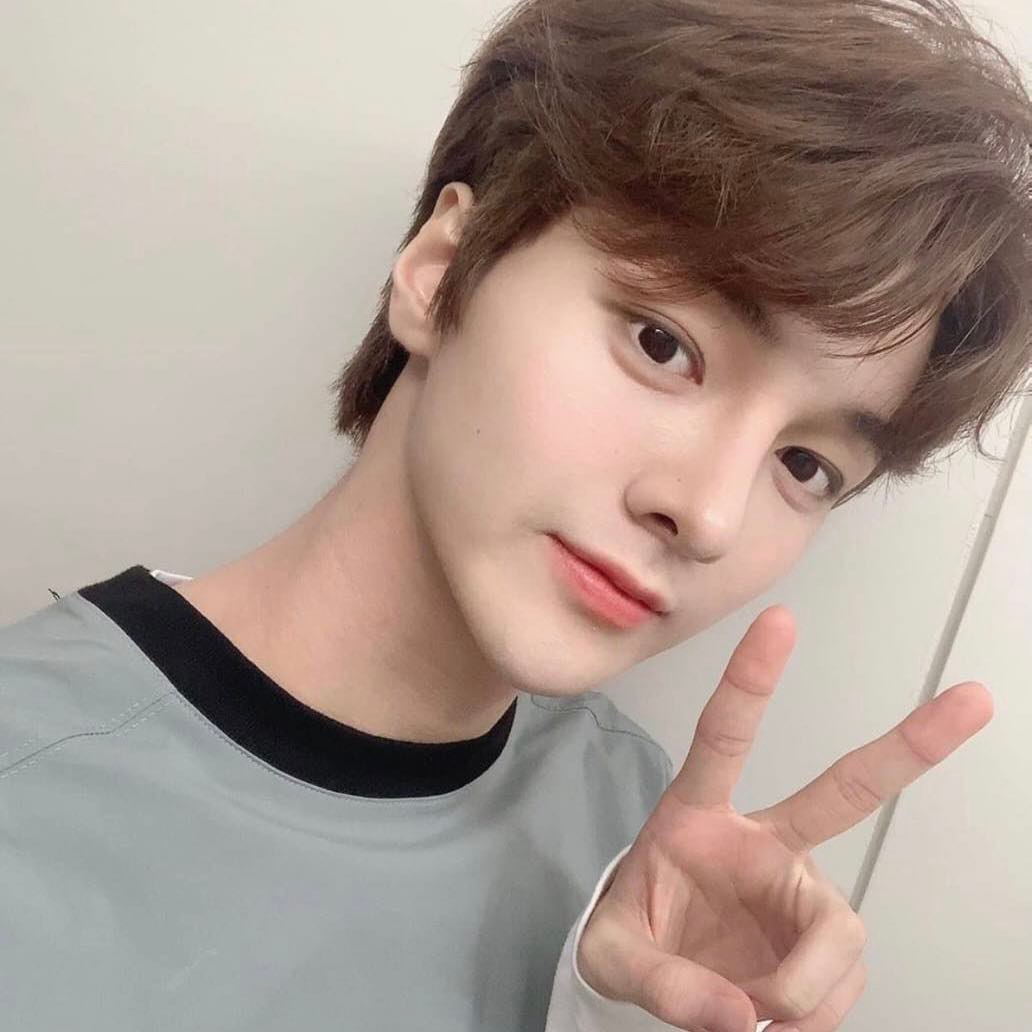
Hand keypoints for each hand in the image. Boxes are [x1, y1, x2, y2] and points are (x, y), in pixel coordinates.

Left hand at [577, 605, 992, 1031]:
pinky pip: (842, 980)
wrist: (656, 974)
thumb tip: (739, 1016)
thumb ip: (659, 981)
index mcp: (696, 816)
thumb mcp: (611, 955)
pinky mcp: (819, 937)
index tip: (780, 620)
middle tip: (975, 699)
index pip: (724, 737)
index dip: (751, 680)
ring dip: (805, 986)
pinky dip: (813, 1013)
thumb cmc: (630, 935)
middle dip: (909, 746)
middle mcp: (761, 842)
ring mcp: (798, 888)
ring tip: (755, 1016)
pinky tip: (778, 1019)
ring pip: (840, 930)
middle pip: (843, 790)